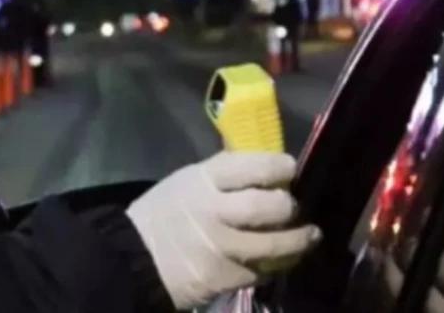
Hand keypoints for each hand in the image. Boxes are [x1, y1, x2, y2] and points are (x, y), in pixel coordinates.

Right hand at [126, 152, 320, 309]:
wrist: (134, 257)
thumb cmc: (164, 213)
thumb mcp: (187, 181)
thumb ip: (223, 175)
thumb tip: (263, 166)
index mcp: (203, 180)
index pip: (253, 166)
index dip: (280, 166)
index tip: (290, 169)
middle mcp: (213, 211)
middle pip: (269, 206)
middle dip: (288, 206)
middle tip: (291, 206)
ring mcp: (220, 247)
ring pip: (274, 244)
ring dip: (298, 240)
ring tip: (309, 235)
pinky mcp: (224, 277)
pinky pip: (262, 271)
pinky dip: (276, 264)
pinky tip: (281, 259)